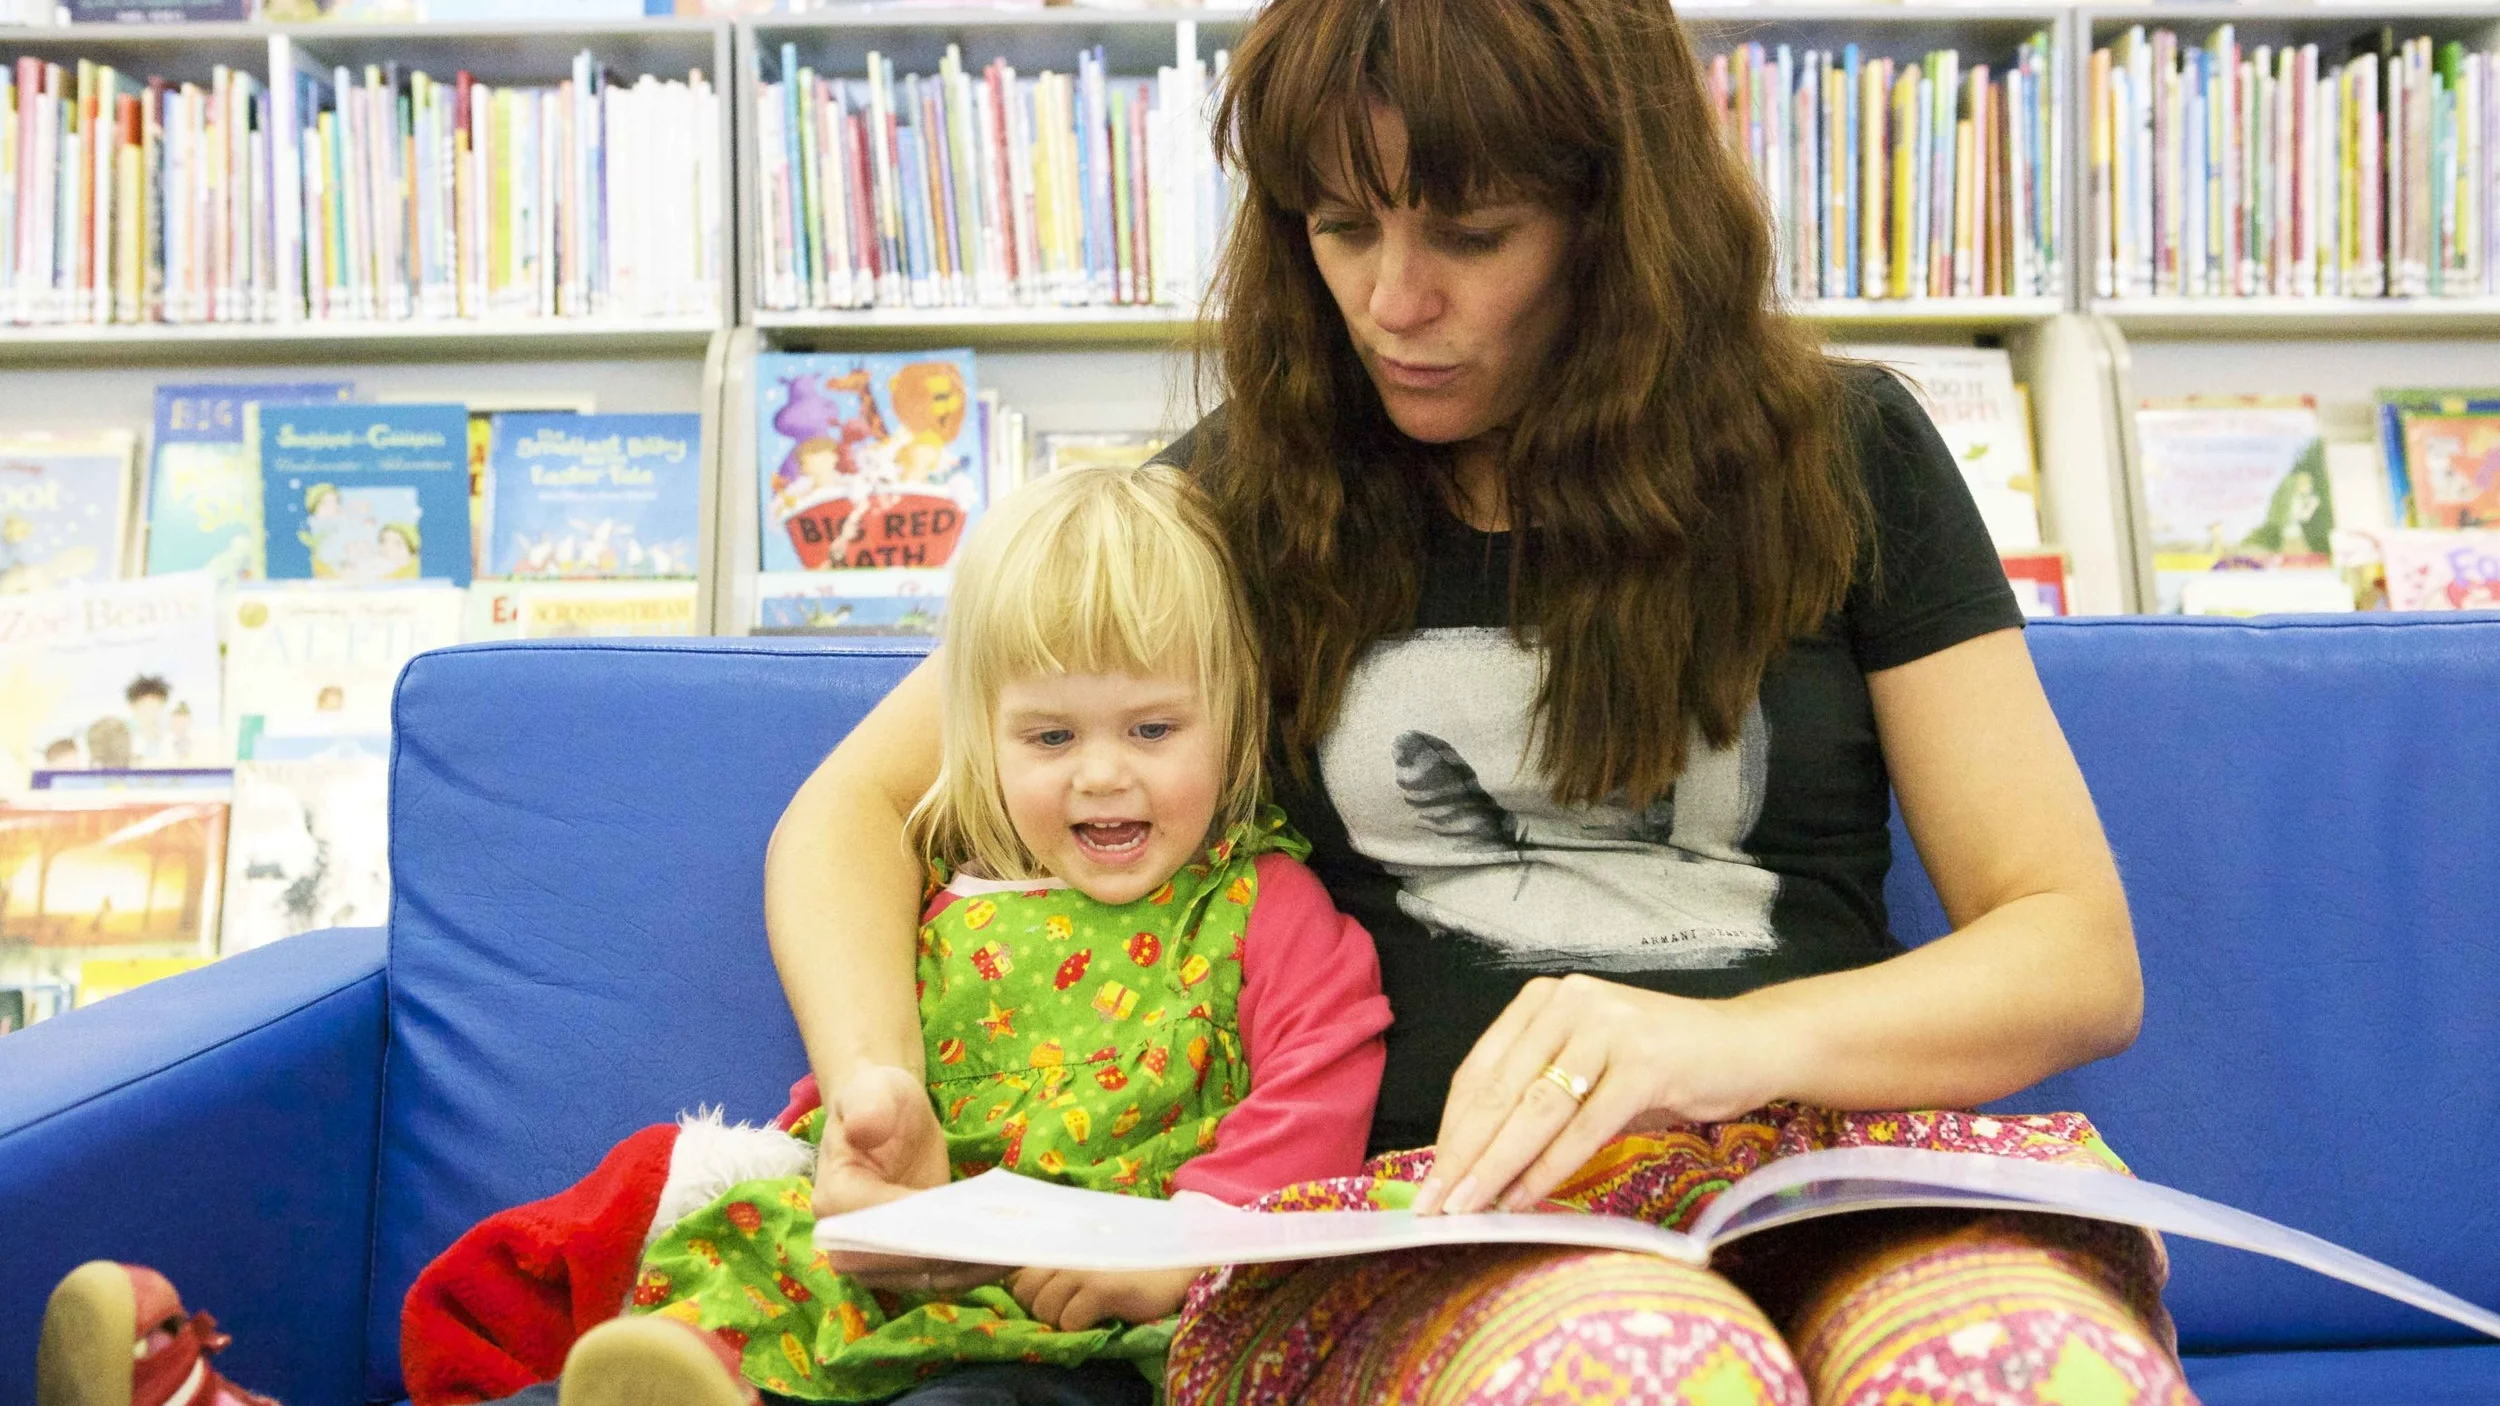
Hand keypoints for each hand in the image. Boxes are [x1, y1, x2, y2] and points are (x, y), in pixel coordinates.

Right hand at [812, 1064, 1000, 1292]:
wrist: (889, 1118)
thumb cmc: (879, 1100)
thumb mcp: (874, 1090)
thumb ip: (868, 1107)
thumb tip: (863, 1127)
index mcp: (834, 1200)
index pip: (874, 1227)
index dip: (917, 1228)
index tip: (962, 1220)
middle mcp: (849, 1243)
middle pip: (900, 1265)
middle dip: (949, 1256)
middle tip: (1001, 1243)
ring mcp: (879, 1260)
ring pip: (926, 1278)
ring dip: (971, 1268)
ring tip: (1017, 1250)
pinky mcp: (909, 1264)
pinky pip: (943, 1276)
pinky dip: (976, 1269)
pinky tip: (1012, 1253)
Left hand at [1008, 1266, 1205, 1331]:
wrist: (1175, 1265)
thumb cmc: (1132, 1263)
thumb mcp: (1090, 1256)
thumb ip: (1060, 1263)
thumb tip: (1025, 1284)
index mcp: (1062, 1244)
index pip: (1019, 1272)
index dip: (1029, 1292)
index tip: (1047, 1297)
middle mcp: (1067, 1253)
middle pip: (1025, 1294)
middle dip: (1042, 1308)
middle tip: (1068, 1309)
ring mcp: (1082, 1270)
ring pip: (1044, 1310)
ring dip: (1061, 1320)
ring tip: (1084, 1314)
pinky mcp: (1101, 1290)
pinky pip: (1069, 1322)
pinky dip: (1080, 1327)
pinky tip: (1100, 1317)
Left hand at [1412, 974, 1795, 1216]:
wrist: (1748, 1045)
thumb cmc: (1662, 1064)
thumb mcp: (1588, 1066)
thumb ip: (1538, 1096)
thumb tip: (1477, 1162)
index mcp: (1544, 999)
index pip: (1480, 1070)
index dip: (1452, 1129)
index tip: (1428, 1178)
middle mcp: (1569, 1003)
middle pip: (1499, 1089)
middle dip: (1464, 1154)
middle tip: (1436, 1203)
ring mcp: (1607, 1028)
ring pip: (1536, 1109)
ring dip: (1497, 1165)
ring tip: (1470, 1208)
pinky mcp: (1644, 1063)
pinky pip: (1583, 1126)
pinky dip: (1550, 1168)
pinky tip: (1525, 1198)